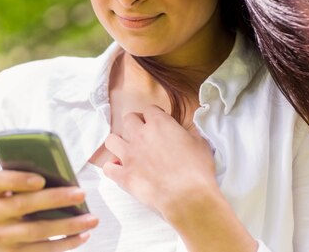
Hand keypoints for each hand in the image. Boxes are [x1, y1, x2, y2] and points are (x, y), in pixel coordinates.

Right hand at [0, 170, 97, 251]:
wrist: (0, 240)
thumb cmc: (17, 204)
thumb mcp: (15, 191)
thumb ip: (30, 180)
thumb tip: (64, 176)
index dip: (16, 179)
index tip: (41, 180)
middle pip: (22, 205)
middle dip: (55, 199)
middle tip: (81, 193)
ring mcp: (2, 236)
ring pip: (37, 230)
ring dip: (68, 225)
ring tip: (92, 219)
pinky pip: (44, 249)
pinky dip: (66, 242)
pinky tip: (83, 234)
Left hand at [102, 105, 216, 218]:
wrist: (188, 197)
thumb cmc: (198, 171)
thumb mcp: (201, 144)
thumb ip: (190, 132)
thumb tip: (185, 130)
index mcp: (160, 124)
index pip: (149, 109)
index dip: (154, 115)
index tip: (157, 122)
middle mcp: (140, 135)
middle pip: (128, 119)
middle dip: (134, 124)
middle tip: (142, 134)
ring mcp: (129, 155)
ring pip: (111, 140)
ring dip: (118, 143)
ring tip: (126, 150)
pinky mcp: (124, 175)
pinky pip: (107, 168)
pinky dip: (112, 169)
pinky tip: (120, 171)